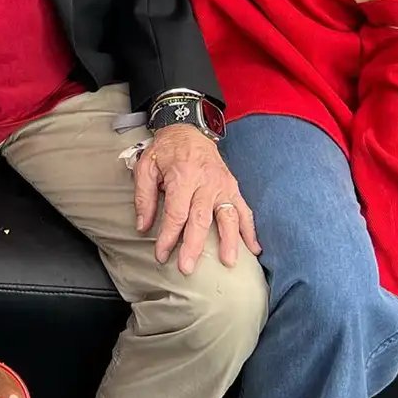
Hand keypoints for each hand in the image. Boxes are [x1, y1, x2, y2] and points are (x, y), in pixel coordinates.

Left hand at [134, 125, 258, 274]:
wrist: (189, 129)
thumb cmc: (166, 150)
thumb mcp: (146, 167)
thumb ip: (144, 197)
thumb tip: (143, 226)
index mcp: (183, 175)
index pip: (175, 212)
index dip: (168, 236)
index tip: (161, 255)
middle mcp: (206, 181)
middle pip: (200, 218)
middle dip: (193, 246)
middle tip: (187, 268)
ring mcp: (223, 185)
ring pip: (227, 216)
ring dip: (229, 241)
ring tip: (229, 262)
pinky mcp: (233, 187)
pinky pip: (244, 210)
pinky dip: (250, 230)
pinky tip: (254, 249)